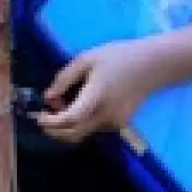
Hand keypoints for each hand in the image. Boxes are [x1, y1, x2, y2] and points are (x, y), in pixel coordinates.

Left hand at [35, 39, 169, 144]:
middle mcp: (106, 115)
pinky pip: (95, 127)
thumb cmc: (119, 57)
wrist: (153, 65)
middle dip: (54, 131)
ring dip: (68, 124)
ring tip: (64, 102)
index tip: (38, 116)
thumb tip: (48, 97)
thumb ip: (64, 78)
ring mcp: (115, 122)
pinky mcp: (120, 124)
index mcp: (96, 97)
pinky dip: (83, 121)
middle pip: (74, 134)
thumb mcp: (87, 59)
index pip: (70, 119)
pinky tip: (82, 104)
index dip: (51, 122)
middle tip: (43, 117)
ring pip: (84, 132)